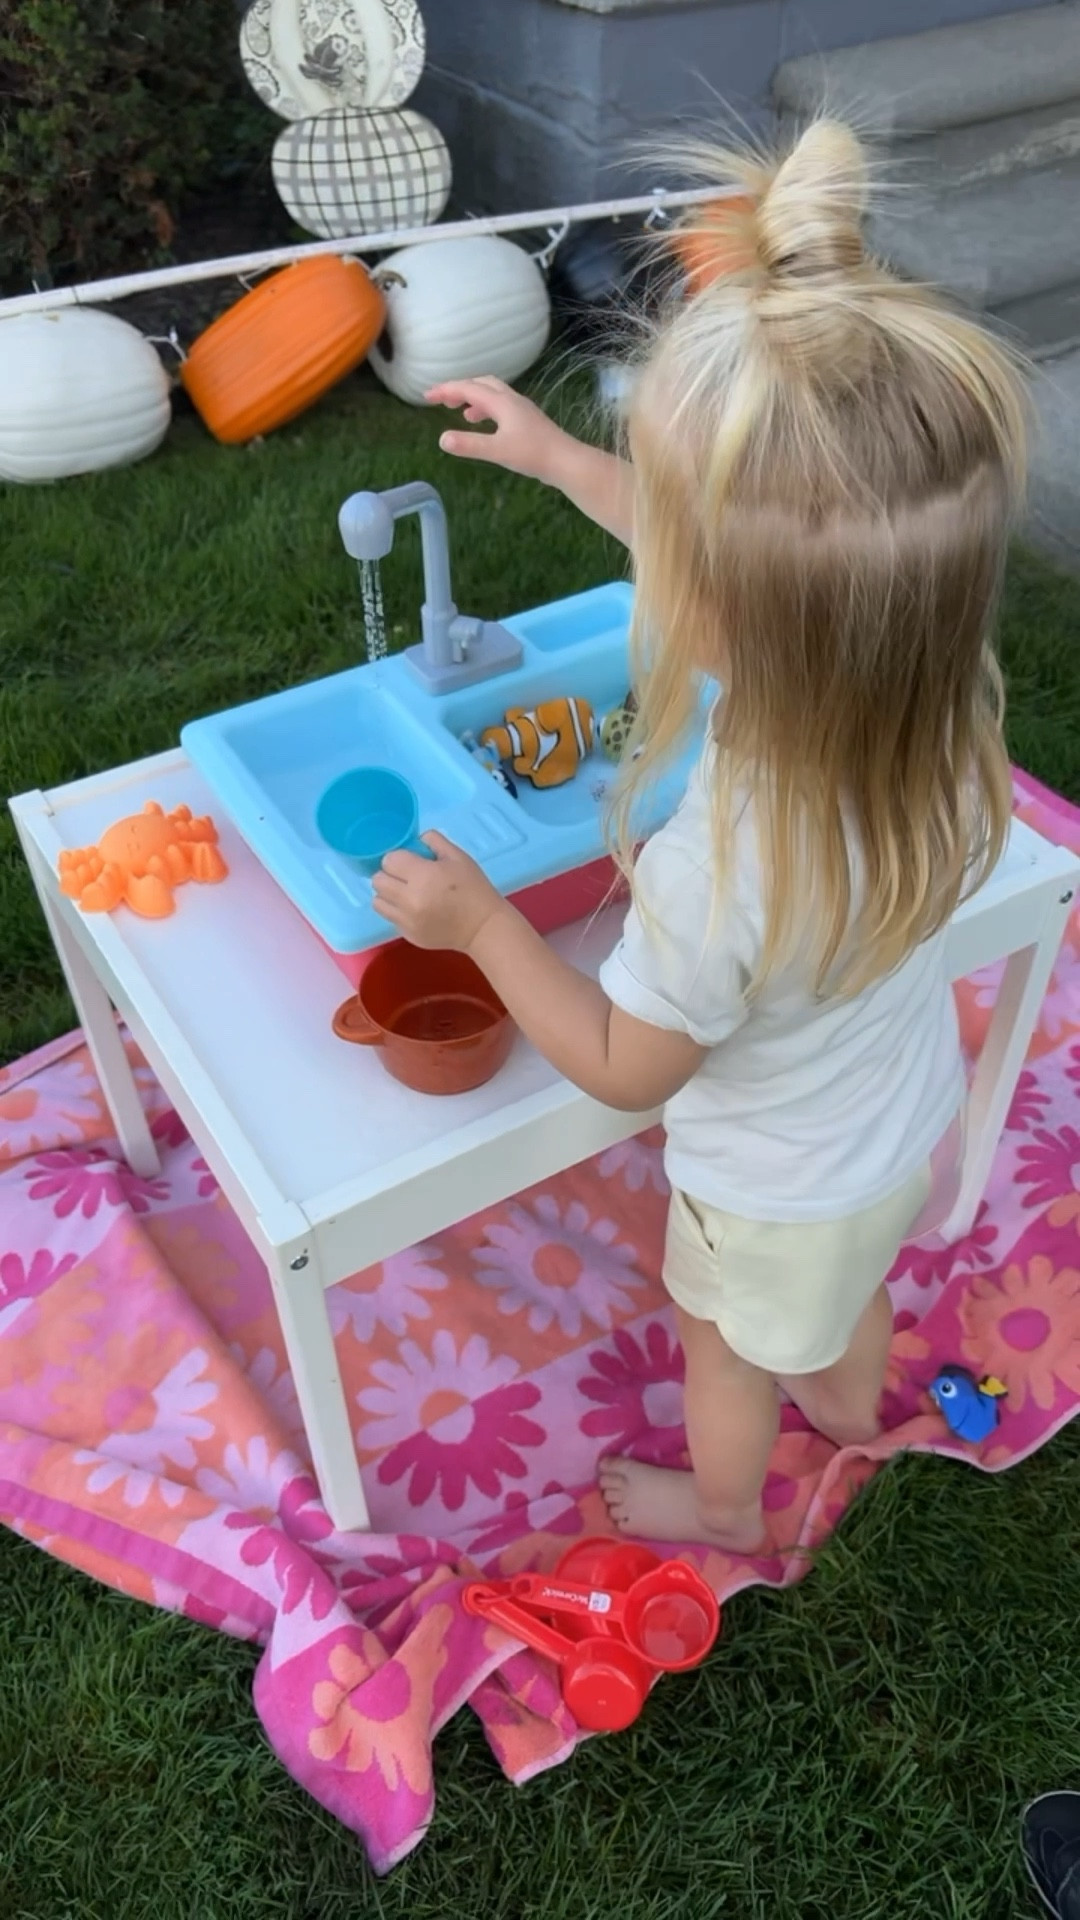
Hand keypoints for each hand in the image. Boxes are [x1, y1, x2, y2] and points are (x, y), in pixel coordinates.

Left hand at [371, 832, 506, 951]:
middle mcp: (409, 899)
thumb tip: (415, 840)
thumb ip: (434, 842)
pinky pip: (389, 918)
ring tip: (405, 894)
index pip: (389, 860)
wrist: (483, 927)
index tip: (409, 862)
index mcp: (423, 876)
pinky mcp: (407, 935)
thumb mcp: (458, 857)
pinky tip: (414, 909)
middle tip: (405, 877)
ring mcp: (406, 920)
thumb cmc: (473, 888)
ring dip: (388, 894)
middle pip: (378, 881)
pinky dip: (397, 911)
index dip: (398, 858)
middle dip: (389, 875)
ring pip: (377, 902)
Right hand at [425, 376, 570, 485]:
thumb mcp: (497, 451)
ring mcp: (521, 409)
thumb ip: (469, 444)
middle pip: (481, 383)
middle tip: (441, 399)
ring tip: (460, 412)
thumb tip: (442, 439)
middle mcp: (511, 400)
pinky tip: (486, 426)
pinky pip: (501, 406)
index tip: (426, 395)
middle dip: (459, 388)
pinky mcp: (528, 421)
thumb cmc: (533, 454)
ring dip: (474, 398)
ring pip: (493, 394)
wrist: (567, 461)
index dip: (446, 390)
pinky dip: (487, 409)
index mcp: (502, 402)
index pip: (468, 388)